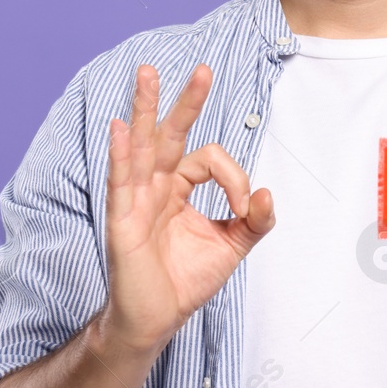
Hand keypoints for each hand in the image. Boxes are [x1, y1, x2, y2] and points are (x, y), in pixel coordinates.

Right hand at [101, 64, 275, 352]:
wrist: (157, 318)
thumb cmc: (187, 280)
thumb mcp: (233, 246)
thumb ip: (255, 220)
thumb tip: (267, 194)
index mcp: (179, 188)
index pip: (208, 159)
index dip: (233, 176)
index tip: (243, 206)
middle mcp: (156, 186)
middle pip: (170, 133)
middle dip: (186, 101)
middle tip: (203, 69)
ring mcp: (136, 199)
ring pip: (142, 145)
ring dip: (145, 108)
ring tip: (147, 73)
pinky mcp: (123, 219)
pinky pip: (121, 180)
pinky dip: (121, 153)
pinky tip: (119, 127)